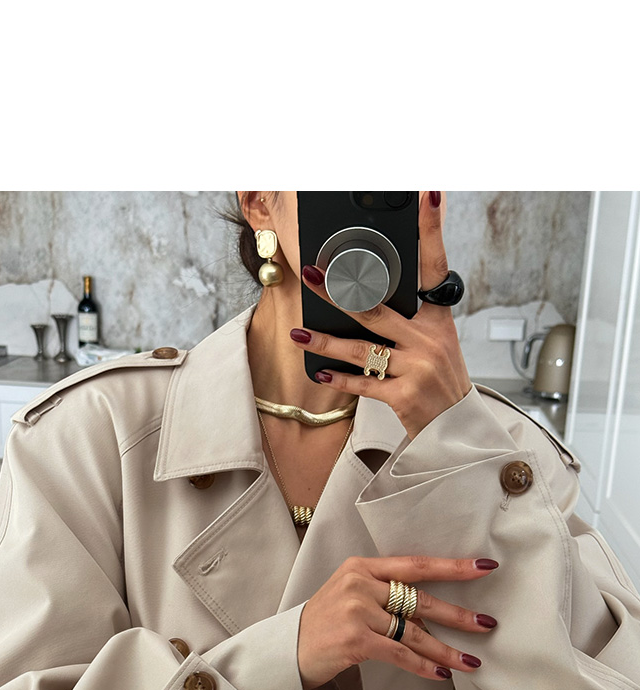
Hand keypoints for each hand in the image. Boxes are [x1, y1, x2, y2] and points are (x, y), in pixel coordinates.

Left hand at [291, 191, 472, 441]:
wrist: (457, 429)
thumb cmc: (439, 379)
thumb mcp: (435, 341)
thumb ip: (407, 318)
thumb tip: (364, 294)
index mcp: (438, 319)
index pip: (436, 265)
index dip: (432, 230)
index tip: (428, 194)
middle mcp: (429, 339)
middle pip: (376, 308)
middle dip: (339, 291)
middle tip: (311, 274)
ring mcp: (417, 368)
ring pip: (361, 348)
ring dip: (325, 341)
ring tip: (299, 333)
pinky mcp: (404, 396)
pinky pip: (363, 383)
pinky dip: (339, 380)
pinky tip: (319, 372)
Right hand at [297, 554, 498, 689]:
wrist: (287, 651)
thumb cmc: (324, 625)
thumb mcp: (350, 595)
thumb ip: (385, 593)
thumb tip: (434, 611)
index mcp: (362, 567)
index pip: (415, 564)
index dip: (453, 567)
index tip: (485, 567)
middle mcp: (360, 584)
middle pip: (421, 600)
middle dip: (458, 615)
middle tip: (487, 624)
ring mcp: (356, 611)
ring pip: (414, 632)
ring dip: (445, 650)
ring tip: (471, 661)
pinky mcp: (354, 639)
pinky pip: (399, 653)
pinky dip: (422, 666)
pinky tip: (441, 674)